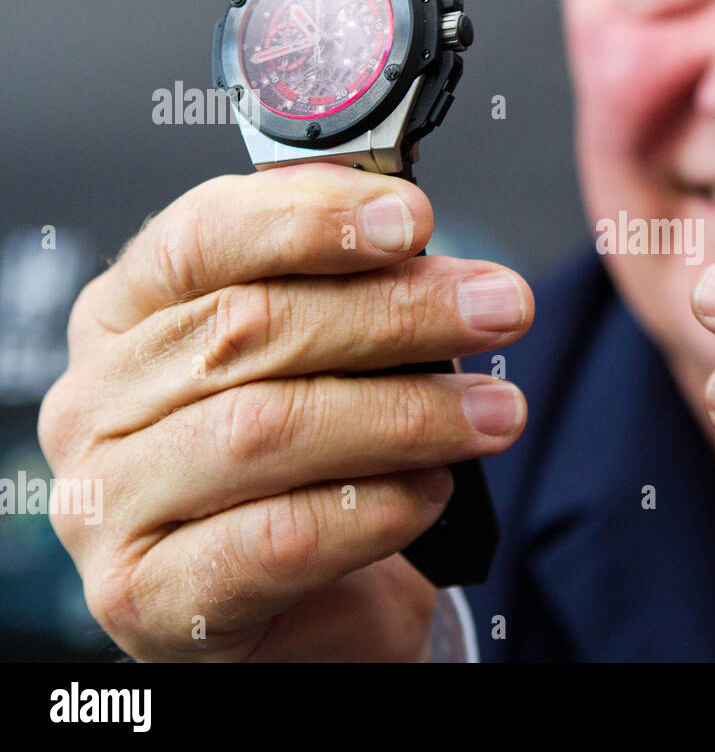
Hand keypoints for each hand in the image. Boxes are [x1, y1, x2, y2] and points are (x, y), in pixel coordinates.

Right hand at [39, 165, 532, 660]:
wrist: (302, 614)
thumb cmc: (308, 469)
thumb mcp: (321, 363)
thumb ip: (344, 292)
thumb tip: (414, 229)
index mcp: (127, 316)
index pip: (201, 238)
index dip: (312, 220)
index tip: (413, 217)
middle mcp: (97, 402)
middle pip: (247, 328)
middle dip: (396, 312)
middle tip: (500, 308)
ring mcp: (109, 506)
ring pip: (266, 430)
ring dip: (405, 413)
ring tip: (493, 412)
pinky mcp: (149, 598)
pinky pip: (280, 538)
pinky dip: (375, 509)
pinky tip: (431, 492)